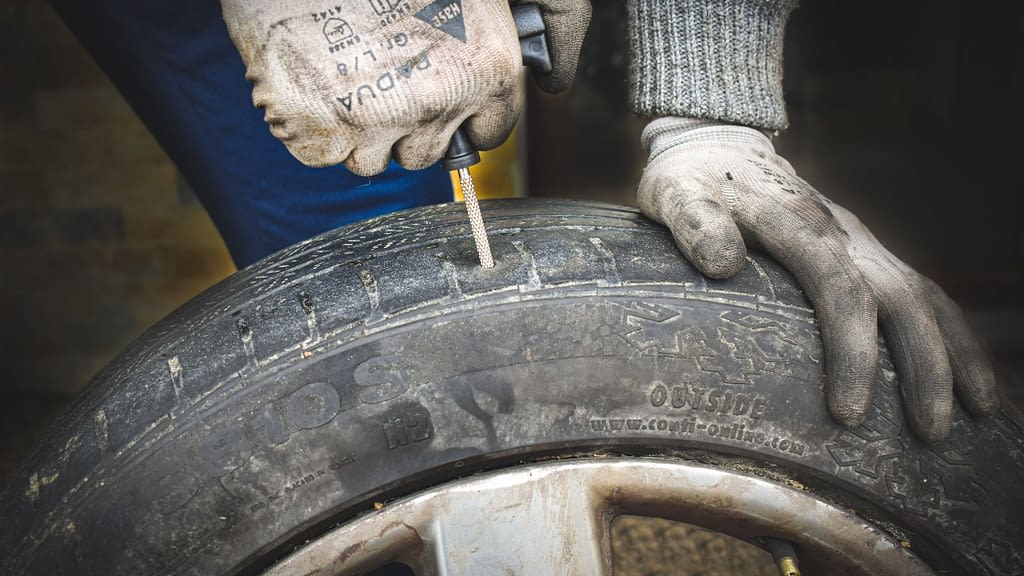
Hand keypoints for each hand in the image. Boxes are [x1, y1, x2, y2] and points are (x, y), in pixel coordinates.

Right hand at [222, 0, 589, 175]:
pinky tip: (313, 82)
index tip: (440, 98)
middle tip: (381, 74)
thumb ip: (547, 24)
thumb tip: (556, 78)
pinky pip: (322, 155)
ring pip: (372, 162)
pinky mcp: (318, 126)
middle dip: (407, 124)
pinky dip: (312, 129)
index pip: (489, 133)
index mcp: (487, 68)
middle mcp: (437, 101)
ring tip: (345, 74)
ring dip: (358, 131)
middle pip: (427, 154)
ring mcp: (375, 118)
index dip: (462, 117)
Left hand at [637, 117, 996, 441]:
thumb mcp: (676, 193)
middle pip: (898, 298)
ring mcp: (861, 241)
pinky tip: (969, 377)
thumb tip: (723, 262)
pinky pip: (923, 291)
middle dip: (921, 366)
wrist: (719, 144)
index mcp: (796, 220)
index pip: (837, 288)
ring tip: (977, 414)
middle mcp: (842, 231)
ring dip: (953, 353)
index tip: (848, 413)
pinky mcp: (867, 251)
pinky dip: (953, 332)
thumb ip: (695, 222)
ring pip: (924, 295)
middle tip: (928, 434)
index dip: (850, 351)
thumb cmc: (689, 180)